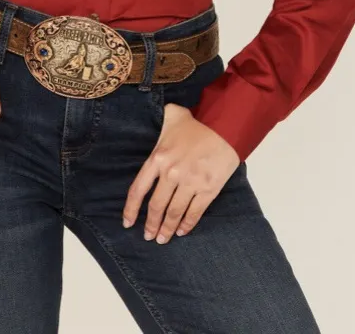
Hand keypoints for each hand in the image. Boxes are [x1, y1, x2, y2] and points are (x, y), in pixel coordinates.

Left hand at [122, 102, 239, 241]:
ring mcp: (190, 183)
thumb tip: (151, 115)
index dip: (131, 209)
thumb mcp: (172, 117)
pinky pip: (194, 212)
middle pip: (156, 206)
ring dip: (167, 229)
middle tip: (148, 237)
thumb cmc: (198, 124)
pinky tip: (182, 231)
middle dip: (151, 225)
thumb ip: (159, 120)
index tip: (128, 223)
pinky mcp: (207, 190)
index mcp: (158, 158)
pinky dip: (187, 225)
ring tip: (163, 239)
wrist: (226, 128)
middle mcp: (171, 173)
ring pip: (174, 213)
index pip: (138, 189)